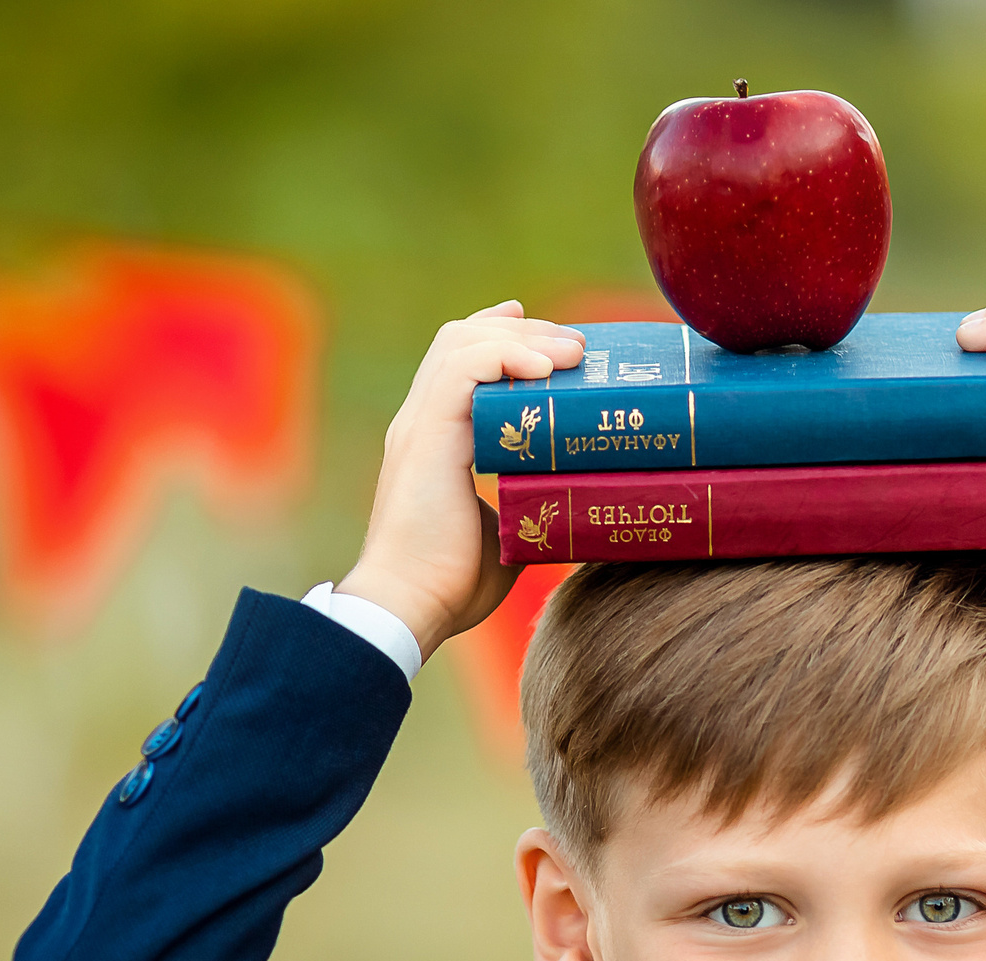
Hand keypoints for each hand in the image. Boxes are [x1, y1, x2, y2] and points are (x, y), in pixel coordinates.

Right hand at [339, 302, 585, 661]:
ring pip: (462, 342)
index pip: (459, 364)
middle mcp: (423, 423)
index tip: (549, 340)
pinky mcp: (427, 434)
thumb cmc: (450, 585)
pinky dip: (506, 356)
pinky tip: (544, 368)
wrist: (410, 605)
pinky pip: (463, 368)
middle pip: (462, 339)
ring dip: (523, 338)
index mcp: (435, 441)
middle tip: (576, 345)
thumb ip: (525, 508)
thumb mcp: (503, 534)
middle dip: (522, 330)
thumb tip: (568, 511)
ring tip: (571, 352)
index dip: (501, 338)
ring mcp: (421, 425)